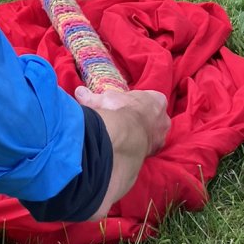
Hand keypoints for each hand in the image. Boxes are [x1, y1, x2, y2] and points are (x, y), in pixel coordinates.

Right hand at [75, 84, 170, 216]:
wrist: (125, 137)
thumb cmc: (118, 111)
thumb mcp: (102, 100)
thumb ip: (91, 96)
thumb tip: (79, 92)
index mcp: (156, 100)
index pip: (150, 99)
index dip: (137, 102)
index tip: (126, 106)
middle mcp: (164, 118)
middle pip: (153, 117)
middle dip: (142, 119)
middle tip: (126, 122)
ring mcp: (162, 136)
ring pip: (152, 134)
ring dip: (142, 135)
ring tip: (125, 137)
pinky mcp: (156, 151)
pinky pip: (149, 148)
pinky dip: (140, 147)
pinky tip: (128, 148)